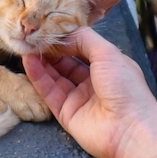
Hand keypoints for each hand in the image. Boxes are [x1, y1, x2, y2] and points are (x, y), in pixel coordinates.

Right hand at [22, 27, 156, 157]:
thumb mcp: (108, 53)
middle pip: (66, 62)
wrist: (129, 129)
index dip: (66, 39)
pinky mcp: (66, 113)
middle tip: (34, 36)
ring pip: (55, 76)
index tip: (49, 28)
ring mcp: (79, 98)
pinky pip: (49, 92)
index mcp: (108, 66)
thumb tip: (63, 35)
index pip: (82, 49)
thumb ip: (84, 39)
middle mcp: (93, 82)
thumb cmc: (125, 87)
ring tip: (27, 46)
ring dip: (41, 61)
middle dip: (51, 49)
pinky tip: (28, 62)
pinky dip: (38, 77)